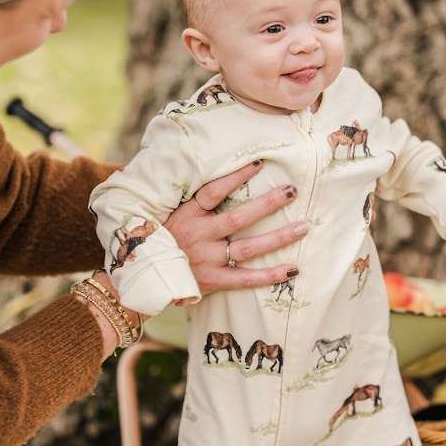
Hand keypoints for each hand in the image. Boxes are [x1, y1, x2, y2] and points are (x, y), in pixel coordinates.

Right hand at [163, 160, 307, 295]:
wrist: (143, 275)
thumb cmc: (161, 237)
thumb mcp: (167, 211)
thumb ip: (188, 194)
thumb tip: (204, 164)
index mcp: (186, 215)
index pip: (213, 191)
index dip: (236, 176)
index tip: (259, 163)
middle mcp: (198, 236)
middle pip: (238, 218)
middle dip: (267, 203)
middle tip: (292, 191)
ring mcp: (207, 260)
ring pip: (248, 248)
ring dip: (277, 238)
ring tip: (302, 227)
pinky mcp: (213, 281)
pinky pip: (246, 279)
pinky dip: (270, 275)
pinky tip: (293, 268)